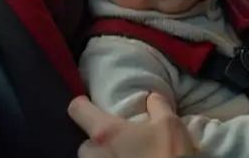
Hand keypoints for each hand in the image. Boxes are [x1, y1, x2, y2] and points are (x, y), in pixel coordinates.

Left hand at [69, 92, 198, 157]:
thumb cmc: (167, 154)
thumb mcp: (170, 124)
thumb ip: (157, 106)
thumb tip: (151, 97)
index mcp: (106, 132)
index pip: (78, 110)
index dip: (83, 105)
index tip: (91, 105)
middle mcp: (95, 154)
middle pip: (84, 145)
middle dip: (97, 144)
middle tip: (117, 144)